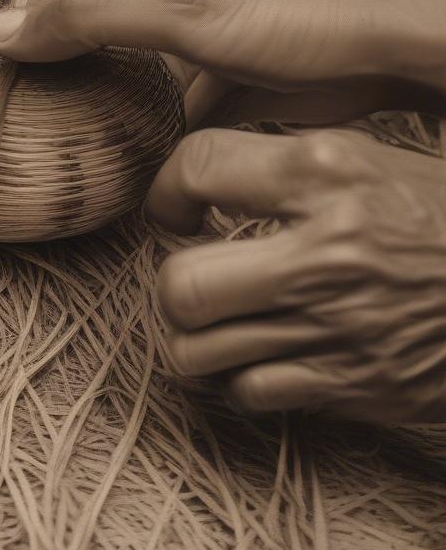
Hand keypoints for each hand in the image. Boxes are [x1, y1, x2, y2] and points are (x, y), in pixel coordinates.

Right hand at [0, 0, 445, 124]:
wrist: (383, 55)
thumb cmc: (282, 14)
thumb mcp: (175, 5)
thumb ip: (87, 13)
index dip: (5, 15)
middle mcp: (156, 16)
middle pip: (74, 41)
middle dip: (33, 70)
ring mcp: (190, 60)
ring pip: (116, 85)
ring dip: (83, 111)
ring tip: (38, 150)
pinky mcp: (222, 101)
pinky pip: (162, 122)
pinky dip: (140, 145)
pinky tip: (122, 175)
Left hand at [151, 127, 445, 423]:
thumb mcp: (379, 156)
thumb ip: (293, 158)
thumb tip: (208, 167)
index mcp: (332, 171)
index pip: (198, 167)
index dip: (169, 188)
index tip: (180, 205)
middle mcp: (325, 252)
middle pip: (180, 284)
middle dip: (171, 281)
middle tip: (194, 270)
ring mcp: (338, 327)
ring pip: (197, 352)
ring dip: (194, 336)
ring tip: (217, 317)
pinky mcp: (356, 385)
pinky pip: (249, 393)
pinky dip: (242, 378)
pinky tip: (263, 353)